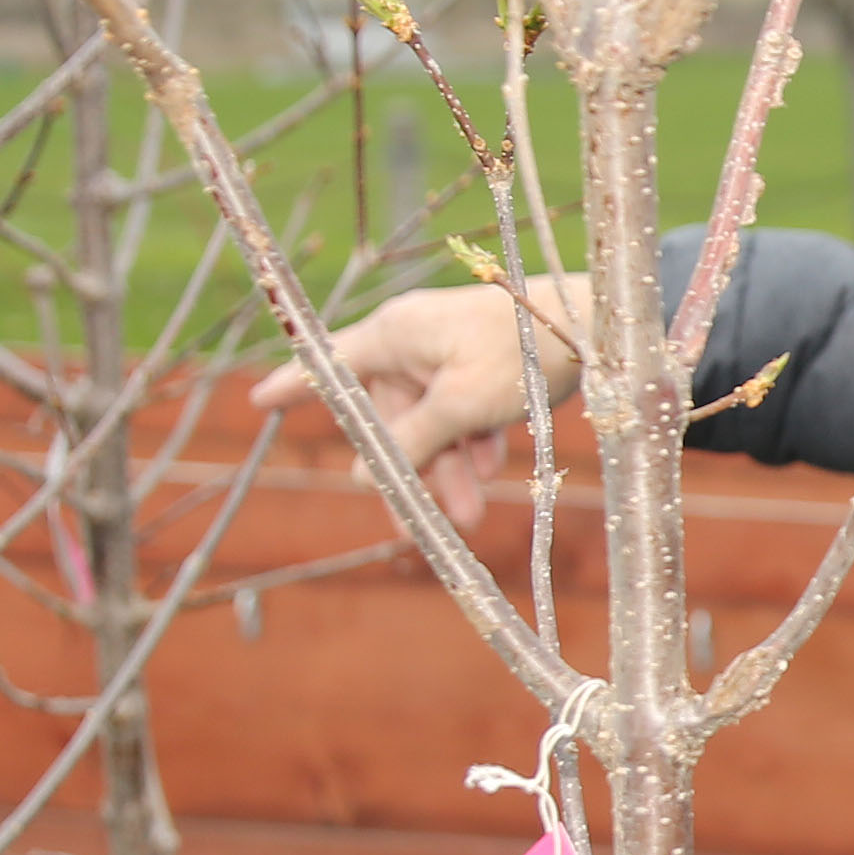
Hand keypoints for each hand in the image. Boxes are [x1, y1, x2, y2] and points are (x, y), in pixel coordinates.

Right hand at [252, 275, 584, 522]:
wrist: (593, 329)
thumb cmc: (520, 354)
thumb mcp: (459, 406)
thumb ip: (411, 440)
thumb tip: (367, 473)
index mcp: (395, 336)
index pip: (330, 363)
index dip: (294, 385)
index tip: (260, 402)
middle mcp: (414, 341)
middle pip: (390, 415)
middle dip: (408, 469)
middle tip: (418, 524)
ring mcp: (448, 353)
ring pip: (431, 422)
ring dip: (448, 469)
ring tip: (472, 515)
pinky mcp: (481, 366)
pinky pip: (462, 412)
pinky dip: (472, 443)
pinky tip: (492, 470)